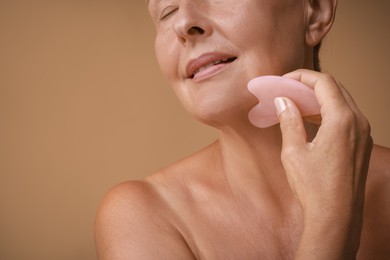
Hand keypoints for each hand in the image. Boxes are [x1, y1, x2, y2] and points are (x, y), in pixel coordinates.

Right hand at [275, 69, 372, 258]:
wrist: (336, 216)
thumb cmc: (314, 187)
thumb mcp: (294, 152)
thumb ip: (290, 121)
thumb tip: (283, 101)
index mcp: (342, 120)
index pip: (324, 83)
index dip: (302, 76)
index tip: (284, 80)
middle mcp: (358, 122)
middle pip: (335, 89)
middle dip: (310, 84)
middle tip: (288, 89)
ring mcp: (363, 134)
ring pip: (342, 102)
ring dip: (319, 98)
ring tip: (296, 102)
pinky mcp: (362, 144)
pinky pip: (346, 117)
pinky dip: (328, 112)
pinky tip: (311, 120)